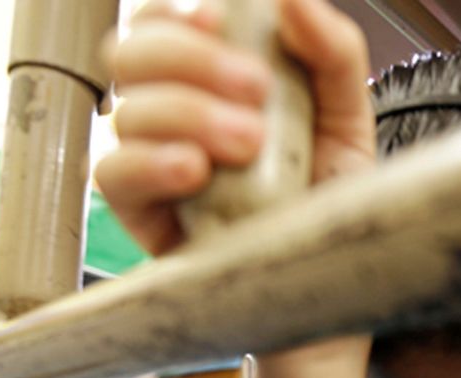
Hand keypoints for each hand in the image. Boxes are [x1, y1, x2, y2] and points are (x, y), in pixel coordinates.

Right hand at [96, 0, 375, 254]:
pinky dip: (152, 162)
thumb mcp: (346, 114)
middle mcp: (174, 110)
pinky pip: (114, 173)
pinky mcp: (142, 213)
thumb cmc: (330, 193)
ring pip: (127, 110)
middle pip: (132, 53)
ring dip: (190, 114)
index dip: (179, 13)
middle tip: (256, 89)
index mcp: (212, 75)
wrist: (334, 268)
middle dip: (191, 59)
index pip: (163, 22)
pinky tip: (195, 169)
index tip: (220, 21)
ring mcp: (153, 158)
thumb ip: (330, 50)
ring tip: (250, 143)